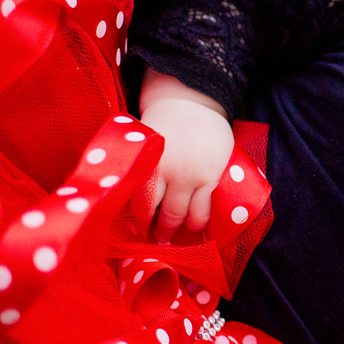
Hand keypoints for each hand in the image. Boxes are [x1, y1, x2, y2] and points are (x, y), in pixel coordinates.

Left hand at [139, 70, 232, 243]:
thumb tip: (132, 194)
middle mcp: (167, 173)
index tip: (139, 231)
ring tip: (176, 239)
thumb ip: (143, 167)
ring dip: (178, 231)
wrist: (193, 101)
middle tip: (157, 242)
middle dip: (159, 232)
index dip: (140, 220)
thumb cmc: (166, 122)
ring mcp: (191, 177)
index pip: (140, 203)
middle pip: (160, 213)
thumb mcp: (147, 143)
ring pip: (182, 215)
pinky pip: (204, 209)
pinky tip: (197, 228)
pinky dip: (199, 223)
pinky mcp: (211, 177)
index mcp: (147, 165)